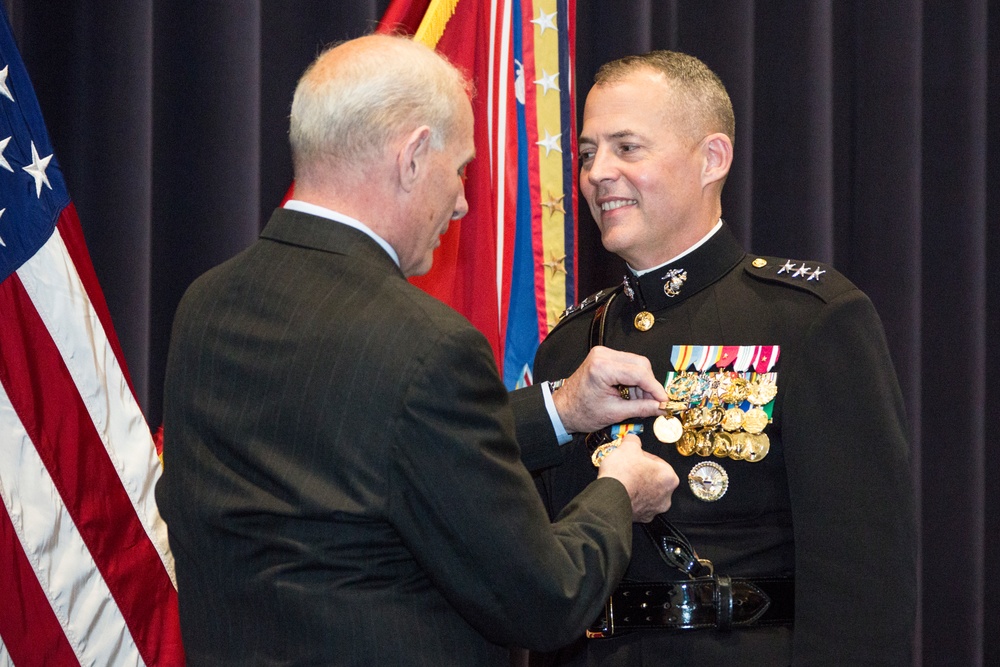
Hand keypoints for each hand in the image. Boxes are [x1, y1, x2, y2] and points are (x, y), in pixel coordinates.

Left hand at [551, 346, 668, 433]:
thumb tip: (661, 406)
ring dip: (642, 383)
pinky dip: (634, 379)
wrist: (563, 410)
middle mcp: (603, 355)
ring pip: (636, 364)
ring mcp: (603, 354)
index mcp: (602, 368)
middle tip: (653, 403)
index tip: (665, 400)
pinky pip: (628, 364)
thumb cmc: (581, 412)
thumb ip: (641, 408)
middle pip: (640, 365)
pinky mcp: (604, 357)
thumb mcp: (615, 413)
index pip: (639, 373)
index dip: (655, 388)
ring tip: (638, 401)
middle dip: (649, 385)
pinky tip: (631, 393)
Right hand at [596, 434, 677, 521]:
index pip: (657, 461)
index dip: (642, 456)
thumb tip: (632, 439)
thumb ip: (633, 440)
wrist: (609, 497)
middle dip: (641, 472)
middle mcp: (666, 495)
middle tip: (628, 467)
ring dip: (637, 486)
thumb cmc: (623, 474)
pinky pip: (638, 504)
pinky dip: (631, 498)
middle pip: (653, 478)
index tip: (633, 456)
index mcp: (669, 477)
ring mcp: (654, 509)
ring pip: (647, 493)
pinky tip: (622, 492)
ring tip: (623, 480)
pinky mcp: (642, 518)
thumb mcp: (628, 446)